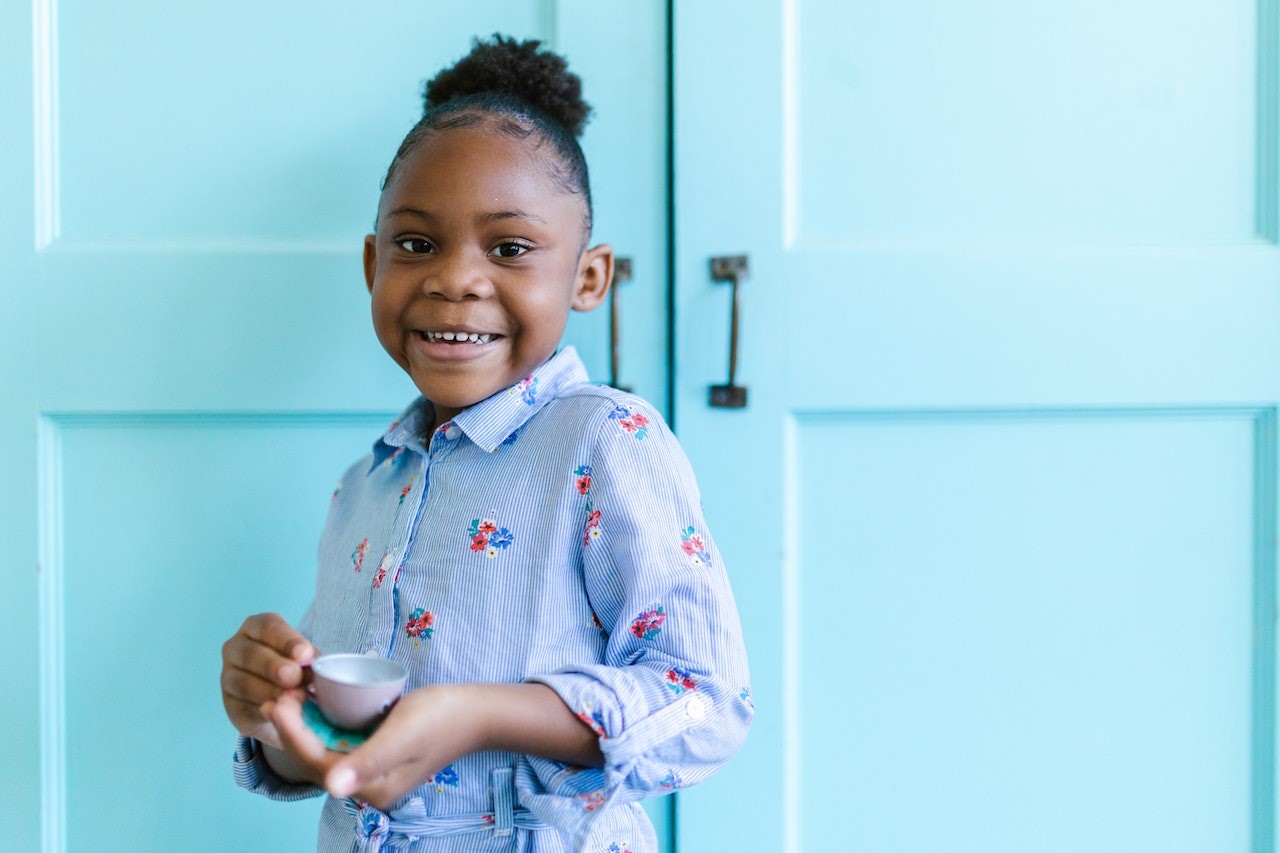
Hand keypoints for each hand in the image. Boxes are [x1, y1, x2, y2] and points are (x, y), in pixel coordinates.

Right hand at [220, 612, 315, 749]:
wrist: (282, 701)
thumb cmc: (296, 667)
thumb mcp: (305, 657)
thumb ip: (308, 659)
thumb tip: (316, 667)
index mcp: (255, 628)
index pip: (268, 627)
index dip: (286, 640)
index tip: (304, 653)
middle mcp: (236, 648)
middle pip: (251, 654)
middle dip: (274, 666)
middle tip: (295, 677)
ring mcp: (228, 677)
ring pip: (243, 683)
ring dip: (269, 692)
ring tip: (294, 699)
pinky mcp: (231, 706)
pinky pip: (242, 708)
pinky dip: (263, 711)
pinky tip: (280, 714)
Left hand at [267, 683, 484, 808]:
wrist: (477, 711)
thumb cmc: (442, 718)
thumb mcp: (402, 735)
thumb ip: (368, 760)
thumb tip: (333, 786)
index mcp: (373, 788)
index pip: (318, 763)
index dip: (292, 734)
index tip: (276, 701)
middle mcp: (369, 786)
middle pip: (317, 761)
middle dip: (292, 731)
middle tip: (275, 696)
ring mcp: (374, 771)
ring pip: (326, 752)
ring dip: (305, 728)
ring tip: (289, 697)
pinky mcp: (379, 754)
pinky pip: (341, 743)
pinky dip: (324, 726)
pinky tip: (315, 705)